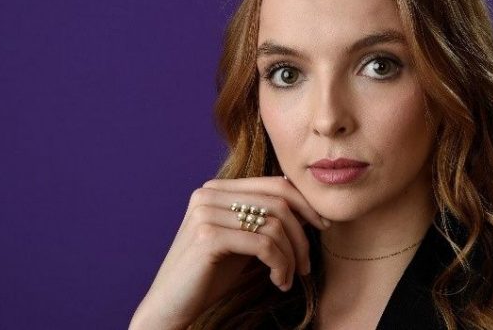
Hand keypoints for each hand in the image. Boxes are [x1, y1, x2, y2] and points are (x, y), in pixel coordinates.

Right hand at [129, 176, 328, 329]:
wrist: (169, 307)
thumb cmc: (209, 277)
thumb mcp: (242, 241)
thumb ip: (263, 220)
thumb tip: (307, 207)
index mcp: (216, 189)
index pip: (275, 184)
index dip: (305, 204)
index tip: (323, 227)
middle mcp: (208, 194)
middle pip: (279, 202)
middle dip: (302, 235)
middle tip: (308, 265)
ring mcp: (206, 213)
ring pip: (274, 225)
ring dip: (291, 257)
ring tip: (289, 278)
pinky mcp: (208, 236)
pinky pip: (264, 244)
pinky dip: (280, 265)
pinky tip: (278, 283)